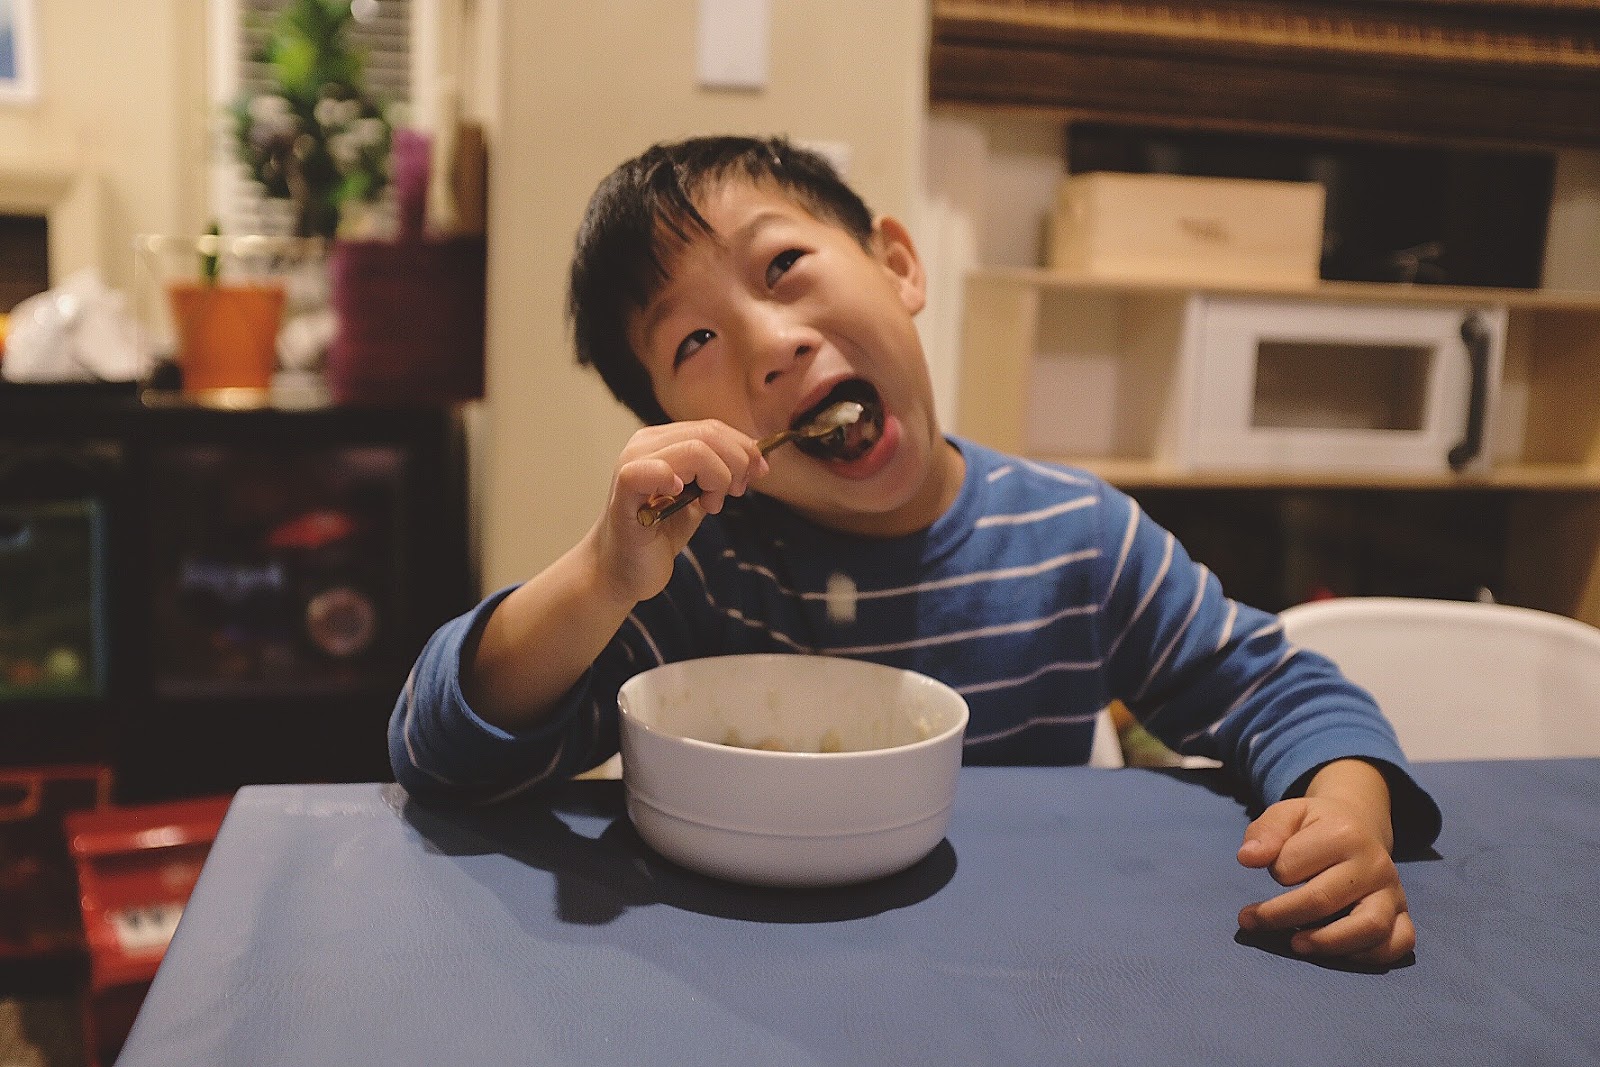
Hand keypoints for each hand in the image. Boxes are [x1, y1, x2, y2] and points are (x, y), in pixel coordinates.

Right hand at [593, 420, 767, 603]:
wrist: (622, 569)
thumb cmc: (659, 533)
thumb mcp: (699, 497)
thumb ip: (721, 475)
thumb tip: (758, 460)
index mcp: (663, 441)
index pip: (713, 427)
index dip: (744, 447)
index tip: (759, 472)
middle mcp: (645, 445)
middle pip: (709, 434)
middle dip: (737, 463)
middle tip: (734, 493)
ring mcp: (633, 463)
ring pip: (695, 450)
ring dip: (717, 478)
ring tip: (710, 504)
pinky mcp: (625, 490)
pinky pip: (651, 469)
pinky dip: (672, 478)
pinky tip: (679, 495)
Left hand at [1235, 760, 1413, 965]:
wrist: (1358, 825)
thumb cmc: (1315, 826)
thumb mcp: (1287, 814)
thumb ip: (1265, 832)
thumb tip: (1247, 858)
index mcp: (1343, 834)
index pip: (1293, 866)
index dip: (1275, 873)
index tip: (1271, 872)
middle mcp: (1375, 863)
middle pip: (1323, 900)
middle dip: (1280, 916)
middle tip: (1250, 922)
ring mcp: (1393, 891)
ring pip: (1370, 928)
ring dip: (1327, 943)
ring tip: (1296, 945)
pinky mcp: (1402, 913)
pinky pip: (1398, 943)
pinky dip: (1369, 955)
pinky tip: (1338, 952)